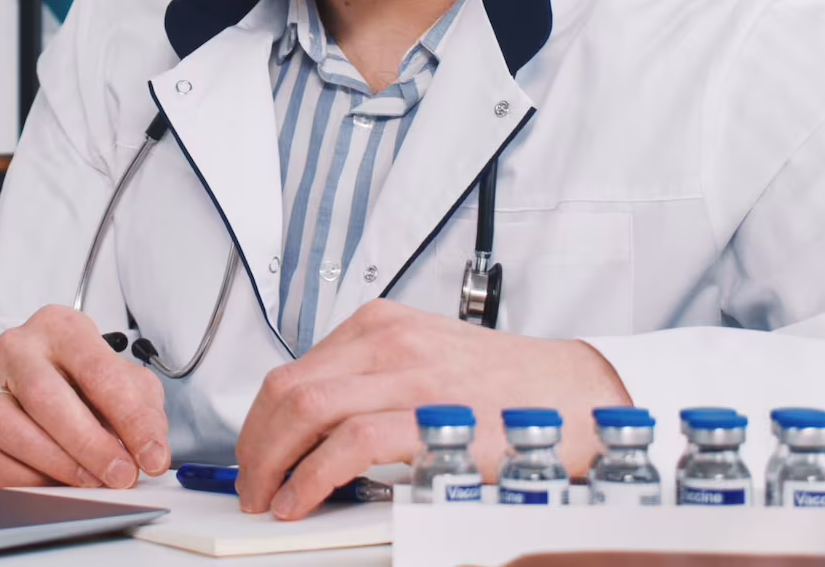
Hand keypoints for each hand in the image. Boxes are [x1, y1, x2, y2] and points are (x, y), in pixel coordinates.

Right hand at [0, 304, 170, 489]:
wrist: (32, 376)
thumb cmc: (82, 380)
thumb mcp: (124, 381)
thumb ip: (142, 411)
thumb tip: (150, 450)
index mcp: (62, 328)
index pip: (98, 371)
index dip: (130, 419)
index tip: (151, 456)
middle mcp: (18, 348)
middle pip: (45, 395)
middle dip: (89, 444)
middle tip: (119, 475)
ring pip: (5, 424)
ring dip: (55, 462)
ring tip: (89, 482)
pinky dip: (24, 480)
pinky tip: (53, 484)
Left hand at [234, 300, 628, 518]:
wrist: (574, 393)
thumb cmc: (505, 384)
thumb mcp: (425, 357)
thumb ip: (369, 380)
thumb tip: (312, 427)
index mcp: (380, 325)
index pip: (291, 371)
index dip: (259, 423)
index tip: (254, 455)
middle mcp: (388, 341)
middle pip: (286, 389)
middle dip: (254, 444)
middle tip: (250, 483)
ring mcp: (409, 375)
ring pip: (305, 409)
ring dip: (271, 462)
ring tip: (268, 497)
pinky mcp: (431, 416)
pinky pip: (349, 443)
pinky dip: (312, 476)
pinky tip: (303, 499)